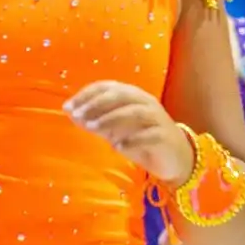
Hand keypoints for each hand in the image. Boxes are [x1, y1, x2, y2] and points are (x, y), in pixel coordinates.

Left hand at [65, 81, 193, 184]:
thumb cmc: (141, 139)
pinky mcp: (165, 136)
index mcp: (131, 95)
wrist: (176, 158)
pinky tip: (117, 147)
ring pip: (134, 112)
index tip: (68, 107)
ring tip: (92, 129)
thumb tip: (69, 112)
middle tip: (77, 116)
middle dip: (96, 104)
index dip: (86, 94)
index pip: (106, 86)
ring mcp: (157, 118)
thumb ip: (94, 120)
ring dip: (111, 119)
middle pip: (120, 95)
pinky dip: (132, 139)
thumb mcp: (113, 130)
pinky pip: (149, 135)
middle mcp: (145, 102)